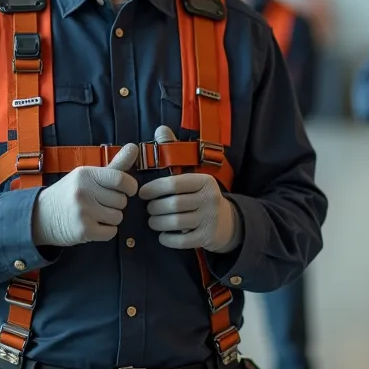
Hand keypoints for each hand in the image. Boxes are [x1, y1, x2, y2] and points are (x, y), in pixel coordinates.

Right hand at [31, 142, 139, 246]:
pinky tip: (94, 225)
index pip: (121, 179)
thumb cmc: (70, 193)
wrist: (41, 216)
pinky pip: (111, 232)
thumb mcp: (88, 175)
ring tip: (96, 214)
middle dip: (116, 204)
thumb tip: (134, 147)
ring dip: (111, 218)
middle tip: (100, 204)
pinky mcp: (83, 230)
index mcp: (86, 174)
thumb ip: (114, 165)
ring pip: (118, 217)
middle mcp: (83, 191)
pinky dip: (106, 231)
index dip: (130, 187)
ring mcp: (82, 211)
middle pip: (122, 201)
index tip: (127, 190)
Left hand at [139, 126, 241, 252]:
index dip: (154, 189)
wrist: (227, 222)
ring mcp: (210, 219)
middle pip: (173, 204)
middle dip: (154, 208)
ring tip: (152, 221)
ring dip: (158, 223)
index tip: (142, 193)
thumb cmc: (201, 195)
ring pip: (176, 222)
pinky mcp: (207, 237)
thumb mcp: (192, 174)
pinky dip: (168, 238)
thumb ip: (174, 152)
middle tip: (148, 209)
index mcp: (205, 181)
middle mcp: (210, 198)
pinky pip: (182, 240)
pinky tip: (162, 235)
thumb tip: (160, 129)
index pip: (174, 183)